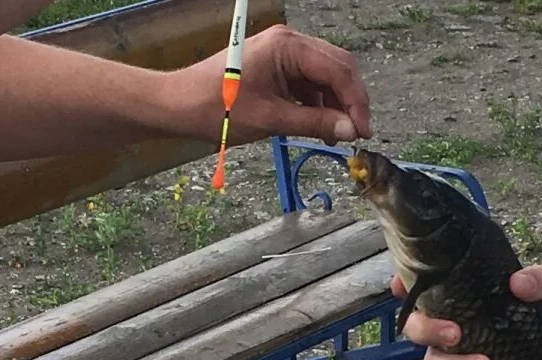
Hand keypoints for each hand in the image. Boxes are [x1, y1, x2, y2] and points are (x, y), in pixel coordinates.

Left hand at [177, 25, 371, 146]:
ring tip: (334, 135)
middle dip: (349, 101)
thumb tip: (350, 130)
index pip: (338, 70)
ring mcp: (283, 53)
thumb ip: (315, 123)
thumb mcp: (272, 119)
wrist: (179, 105)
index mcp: (288, 46)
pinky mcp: (276, 66)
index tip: (362, 132)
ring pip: (325, 77)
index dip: (356, 102)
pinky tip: (318, 126)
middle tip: (355, 134)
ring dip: (334, 105)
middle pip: (337, 68)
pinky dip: (317, 104)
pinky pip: (308, 82)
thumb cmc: (217, 108)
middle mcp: (289, 42)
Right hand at [391, 264, 541, 359]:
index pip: (421, 290)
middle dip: (428, 330)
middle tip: (456, 333)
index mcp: (457, 302)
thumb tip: (519, 283)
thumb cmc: (535, 320)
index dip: (404, 286)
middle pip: (415, 329)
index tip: (400, 285)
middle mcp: (447, 331)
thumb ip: (538, 281)